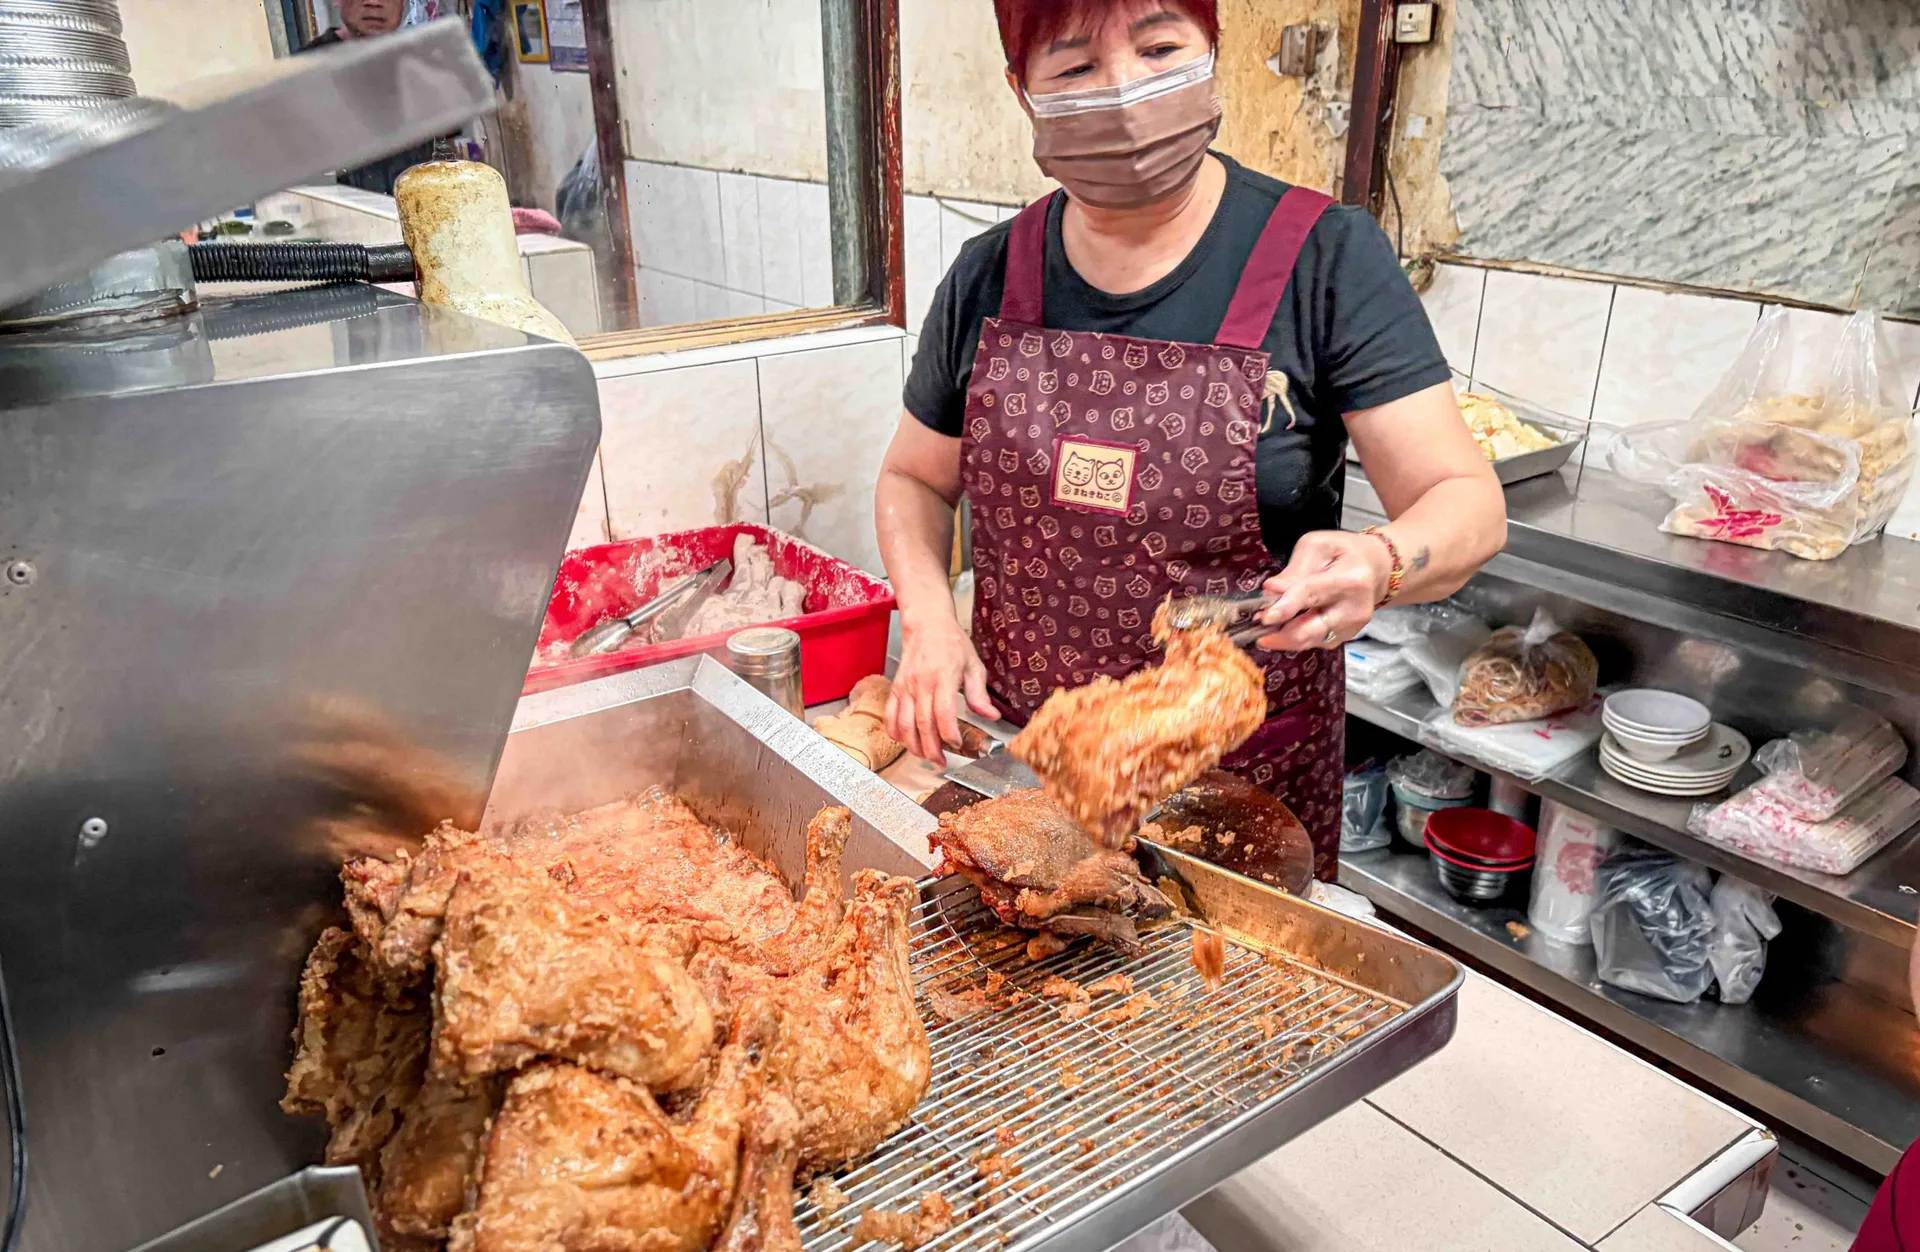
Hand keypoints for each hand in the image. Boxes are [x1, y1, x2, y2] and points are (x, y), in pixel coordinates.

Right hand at [885, 615, 1000, 761]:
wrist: (926, 625)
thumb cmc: (951, 643)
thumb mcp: (974, 665)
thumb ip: (980, 694)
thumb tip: (991, 716)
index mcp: (944, 677)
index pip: (944, 713)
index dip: (950, 734)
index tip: (958, 744)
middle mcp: (921, 683)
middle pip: (923, 724)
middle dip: (932, 748)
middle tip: (942, 762)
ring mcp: (906, 687)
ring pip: (905, 724)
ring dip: (914, 745)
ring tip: (926, 756)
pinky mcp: (896, 688)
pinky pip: (891, 715)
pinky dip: (895, 732)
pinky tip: (905, 742)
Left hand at [1253, 530, 1391, 651]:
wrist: (1377, 568)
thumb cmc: (1345, 552)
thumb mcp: (1318, 546)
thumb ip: (1294, 570)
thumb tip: (1271, 590)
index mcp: (1350, 579)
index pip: (1311, 596)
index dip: (1285, 608)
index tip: (1264, 617)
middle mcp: (1354, 608)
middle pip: (1310, 630)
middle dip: (1279, 634)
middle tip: (1256, 630)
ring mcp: (1352, 627)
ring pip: (1309, 641)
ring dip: (1283, 638)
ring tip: (1265, 629)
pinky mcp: (1347, 637)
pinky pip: (1314, 642)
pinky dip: (1296, 637)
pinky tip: (1285, 628)